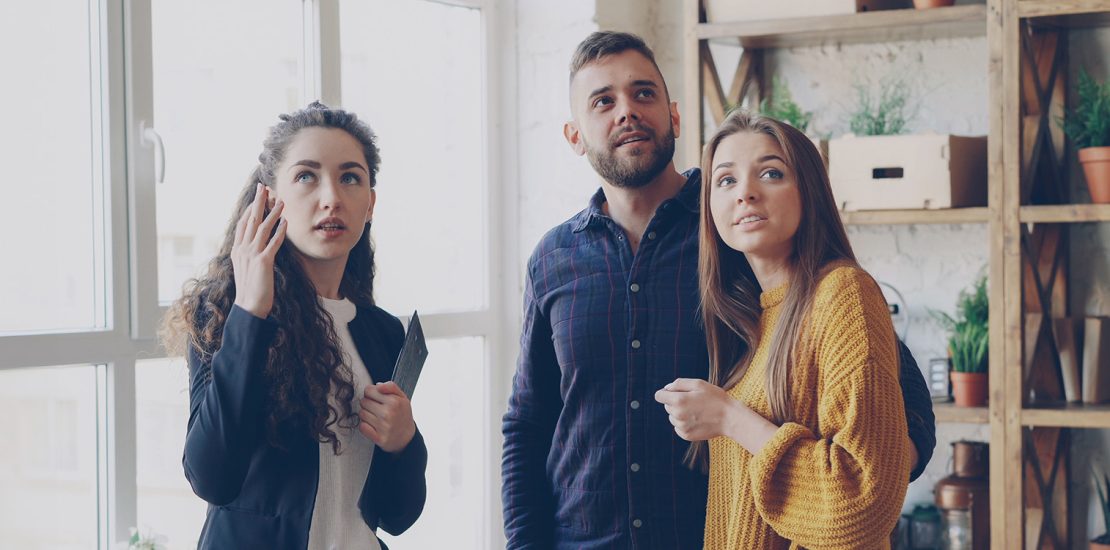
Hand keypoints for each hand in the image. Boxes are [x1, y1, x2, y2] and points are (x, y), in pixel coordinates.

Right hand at [231, 183, 285, 318]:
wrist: (248, 307)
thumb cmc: (250, 289)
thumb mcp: (246, 268)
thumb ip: (248, 254)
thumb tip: (254, 244)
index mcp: (237, 250)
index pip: (244, 223)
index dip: (251, 208)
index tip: (258, 196)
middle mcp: (242, 249)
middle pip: (251, 220)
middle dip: (258, 202)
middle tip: (264, 187)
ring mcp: (252, 255)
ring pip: (263, 228)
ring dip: (273, 213)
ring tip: (281, 201)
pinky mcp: (263, 262)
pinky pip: (273, 243)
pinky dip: (279, 231)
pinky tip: (286, 222)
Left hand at [358, 381, 416, 452]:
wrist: (407, 437)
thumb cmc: (402, 415)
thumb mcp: (402, 397)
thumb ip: (391, 386)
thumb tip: (377, 385)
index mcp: (394, 401)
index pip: (368, 390)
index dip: (371, 393)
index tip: (377, 398)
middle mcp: (388, 413)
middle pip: (363, 401)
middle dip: (368, 404)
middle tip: (378, 409)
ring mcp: (383, 426)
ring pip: (361, 414)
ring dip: (366, 415)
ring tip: (376, 417)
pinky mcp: (378, 438)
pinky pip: (362, 427)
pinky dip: (365, 426)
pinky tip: (373, 426)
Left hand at [654, 378, 740, 441]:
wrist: (730, 418)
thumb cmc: (715, 398)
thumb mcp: (699, 384)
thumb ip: (679, 383)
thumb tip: (666, 388)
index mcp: (678, 400)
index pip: (659, 396)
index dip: (666, 393)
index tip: (675, 393)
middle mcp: (677, 415)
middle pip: (667, 406)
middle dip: (676, 402)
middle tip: (693, 401)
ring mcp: (681, 426)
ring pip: (672, 417)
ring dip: (680, 413)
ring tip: (697, 411)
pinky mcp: (686, 435)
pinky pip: (678, 427)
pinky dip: (685, 423)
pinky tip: (697, 420)